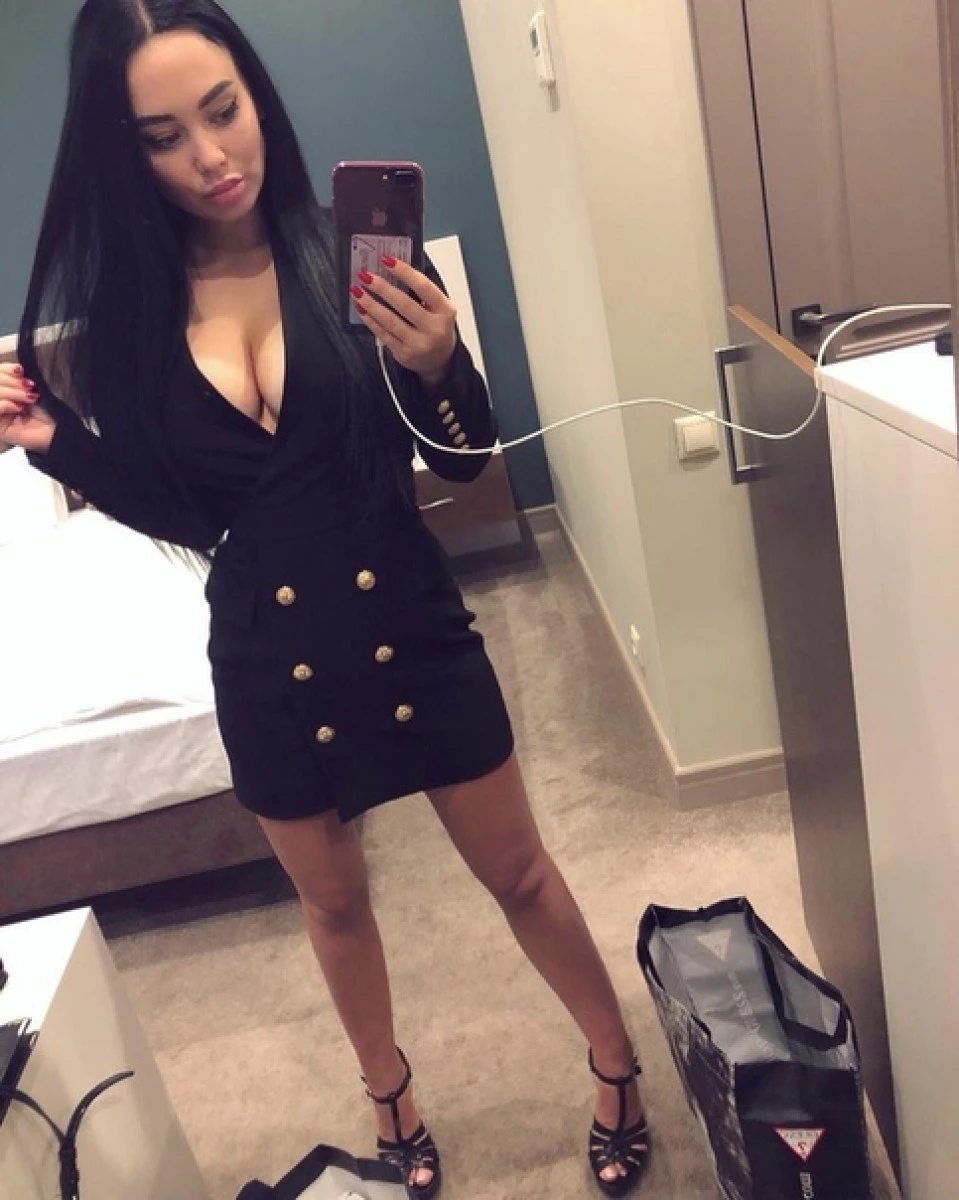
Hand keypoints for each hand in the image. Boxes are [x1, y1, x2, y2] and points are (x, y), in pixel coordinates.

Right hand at [0, 362, 54, 453]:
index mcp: (7, 388)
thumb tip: (17, 367)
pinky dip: (6, 405)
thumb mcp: (33, 389)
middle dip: (11, 381)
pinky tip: (19, 408)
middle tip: (29, 386)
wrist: (58, 431)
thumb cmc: (49, 410)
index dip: (6, 369)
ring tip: (31, 398)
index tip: (20, 370)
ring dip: (13, 393)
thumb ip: (21, 378)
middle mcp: (1, 400)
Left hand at [351, 257, 455, 387]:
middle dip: (382, 288)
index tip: (387, 260)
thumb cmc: (436, 327)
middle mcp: (434, 328)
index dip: (404, 272)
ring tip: (357, 291)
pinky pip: (383, 334)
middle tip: (365, 275)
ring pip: (390, 321)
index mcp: (445, 311)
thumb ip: (421, 291)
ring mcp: (418, 343)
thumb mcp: (438, 308)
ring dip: (370, 304)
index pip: (423, 287)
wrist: (439, 360)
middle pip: (404, 304)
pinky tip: (361, 309)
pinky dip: (370, 320)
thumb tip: (393, 269)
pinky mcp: (404, 354)